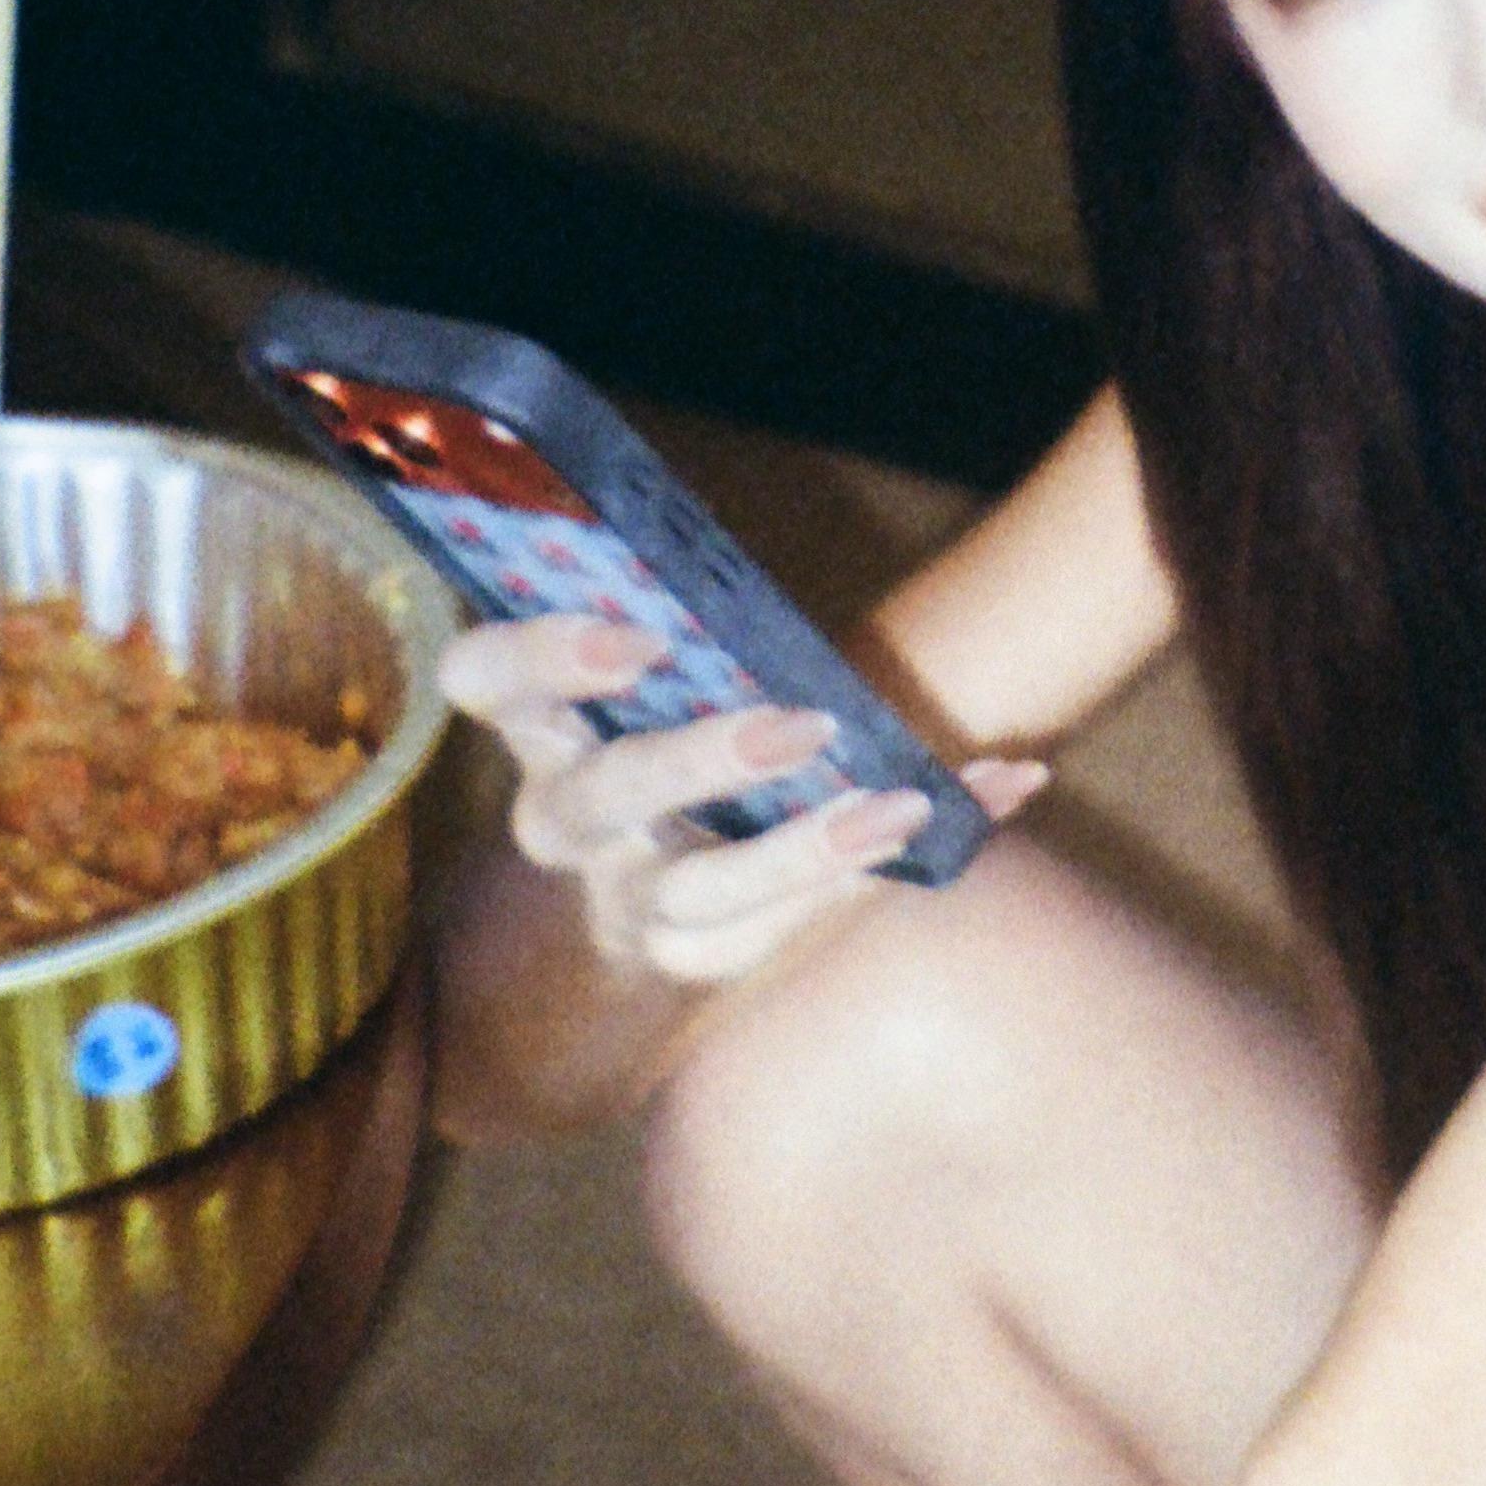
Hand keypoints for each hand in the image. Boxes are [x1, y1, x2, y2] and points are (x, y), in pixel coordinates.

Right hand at [439, 614, 1041, 993]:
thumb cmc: (697, 700)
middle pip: (599, 798)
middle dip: (696, 761)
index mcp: (542, 719)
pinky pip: (795, 925)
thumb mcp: (678, 656)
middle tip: (800, 725)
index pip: (485, 680)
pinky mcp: (703, 954)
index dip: (541, 659)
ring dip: (801, 851)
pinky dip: (901, 862)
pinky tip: (1000, 785)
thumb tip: (709, 531)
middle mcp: (568, 816)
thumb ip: (691, 606)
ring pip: (695, 894)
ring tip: (898, 805)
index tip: (643, 637)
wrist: (716, 832)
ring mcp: (628, 897)